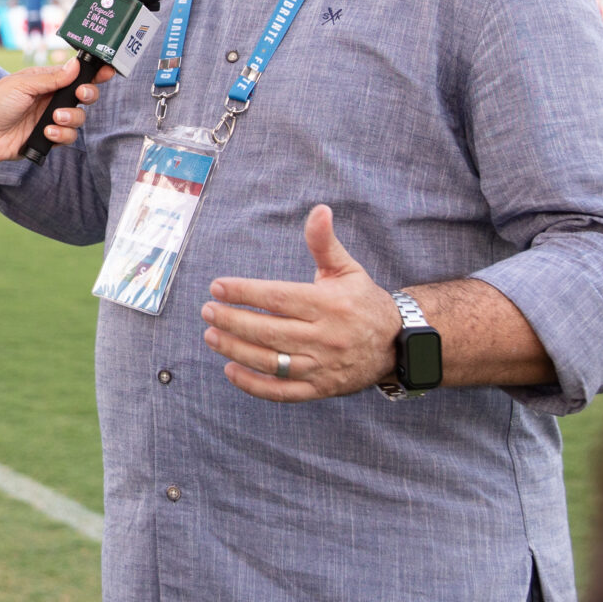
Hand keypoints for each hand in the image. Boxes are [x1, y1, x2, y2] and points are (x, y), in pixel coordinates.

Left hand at [0, 57, 111, 173]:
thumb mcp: (22, 85)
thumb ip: (51, 78)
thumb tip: (75, 65)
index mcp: (45, 80)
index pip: (74, 73)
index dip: (93, 72)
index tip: (107, 71)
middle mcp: (51, 98)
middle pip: (84, 94)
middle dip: (88, 94)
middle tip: (80, 96)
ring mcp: (51, 118)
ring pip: (79, 117)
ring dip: (71, 118)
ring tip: (54, 119)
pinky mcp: (49, 138)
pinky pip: (69, 137)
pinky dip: (62, 135)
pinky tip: (47, 133)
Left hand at [202, 205, 401, 400]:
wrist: (395, 345)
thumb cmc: (362, 302)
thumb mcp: (348, 269)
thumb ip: (325, 243)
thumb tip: (319, 209)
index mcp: (329, 305)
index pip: (279, 298)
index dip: (245, 292)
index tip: (218, 286)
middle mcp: (325, 337)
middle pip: (269, 331)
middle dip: (233, 321)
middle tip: (207, 312)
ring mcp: (321, 366)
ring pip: (271, 362)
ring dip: (236, 350)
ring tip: (211, 337)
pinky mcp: (320, 388)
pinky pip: (282, 391)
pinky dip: (254, 384)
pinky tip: (231, 369)